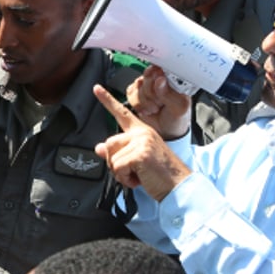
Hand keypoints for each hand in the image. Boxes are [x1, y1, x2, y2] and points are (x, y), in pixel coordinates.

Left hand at [93, 84, 192, 201]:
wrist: (178, 185)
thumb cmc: (160, 174)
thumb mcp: (136, 160)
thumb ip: (118, 152)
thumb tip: (98, 148)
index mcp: (142, 131)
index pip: (122, 113)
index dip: (107, 100)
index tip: (96, 88)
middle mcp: (142, 133)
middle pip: (109, 143)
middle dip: (115, 162)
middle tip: (131, 170)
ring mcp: (142, 142)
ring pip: (111, 157)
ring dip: (120, 172)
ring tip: (137, 174)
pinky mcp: (140, 154)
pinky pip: (118, 168)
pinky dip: (125, 178)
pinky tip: (139, 179)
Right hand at [126, 65, 191, 139]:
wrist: (166, 133)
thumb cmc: (177, 118)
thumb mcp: (179, 107)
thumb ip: (169, 94)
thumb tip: (160, 80)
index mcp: (174, 77)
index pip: (163, 65)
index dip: (159, 75)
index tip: (162, 86)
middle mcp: (160, 78)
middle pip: (148, 75)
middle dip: (153, 93)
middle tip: (161, 102)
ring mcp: (147, 85)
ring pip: (139, 84)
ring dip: (146, 101)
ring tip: (156, 107)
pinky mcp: (136, 93)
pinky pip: (131, 92)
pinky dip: (138, 104)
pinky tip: (147, 109)